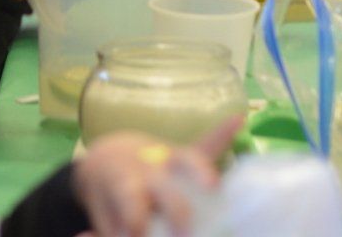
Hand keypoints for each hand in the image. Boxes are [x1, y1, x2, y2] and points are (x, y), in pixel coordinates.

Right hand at [69, 118, 239, 236]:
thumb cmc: (154, 165)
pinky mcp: (101, 209)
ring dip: (134, 220)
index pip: (188, 159)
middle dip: (174, 209)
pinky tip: (100, 236)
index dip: (200, 172)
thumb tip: (241, 117)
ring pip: (127, 204)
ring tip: (139, 234)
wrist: (102, 163)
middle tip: (186, 231)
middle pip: (160, 188)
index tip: (213, 186)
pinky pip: (106, 226)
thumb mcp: (180, 156)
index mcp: (169, 159)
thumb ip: (212, 143)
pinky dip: (105, 232)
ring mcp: (121, 189)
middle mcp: (146, 172)